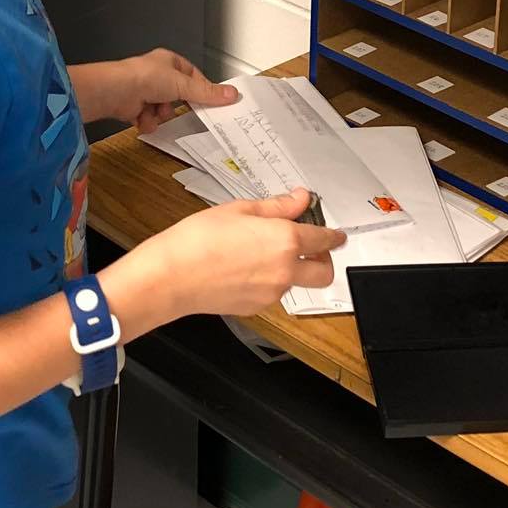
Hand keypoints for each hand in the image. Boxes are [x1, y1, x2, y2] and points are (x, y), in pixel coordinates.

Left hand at [72, 49, 236, 128]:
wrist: (115, 91)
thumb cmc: (143, 77)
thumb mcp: (183, 84)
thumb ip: (207, 92)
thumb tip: (230, 94)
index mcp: (170, 62)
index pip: (193, 77)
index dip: (201, 90)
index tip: (212, 102)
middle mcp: (156, 75)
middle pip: (178, 96)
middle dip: (175, 106)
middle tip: (178, 107)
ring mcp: (145, 91)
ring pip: (164, 111)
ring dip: (160, 115)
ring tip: (154, 109)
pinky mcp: (135, 107)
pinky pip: (150, 120)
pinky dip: (147, 121)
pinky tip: (142, 116)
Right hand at [146, 190, 344, 318]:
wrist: (171, 276)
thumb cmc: (198, 240)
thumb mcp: (240, 210)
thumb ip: (277, 207)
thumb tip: (300, 199)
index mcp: (285, 241)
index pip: (324, 239)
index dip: (333, 235)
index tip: (336, 234)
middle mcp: (285, 271)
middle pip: (324, 273)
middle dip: (324, 260)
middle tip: (312, 247)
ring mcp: (272, 293)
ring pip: (297, 283)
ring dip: (293, 270)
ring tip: (262, 252)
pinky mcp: (256, 307)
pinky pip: (273, 293)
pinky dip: (269, 281)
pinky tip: (245, 268)